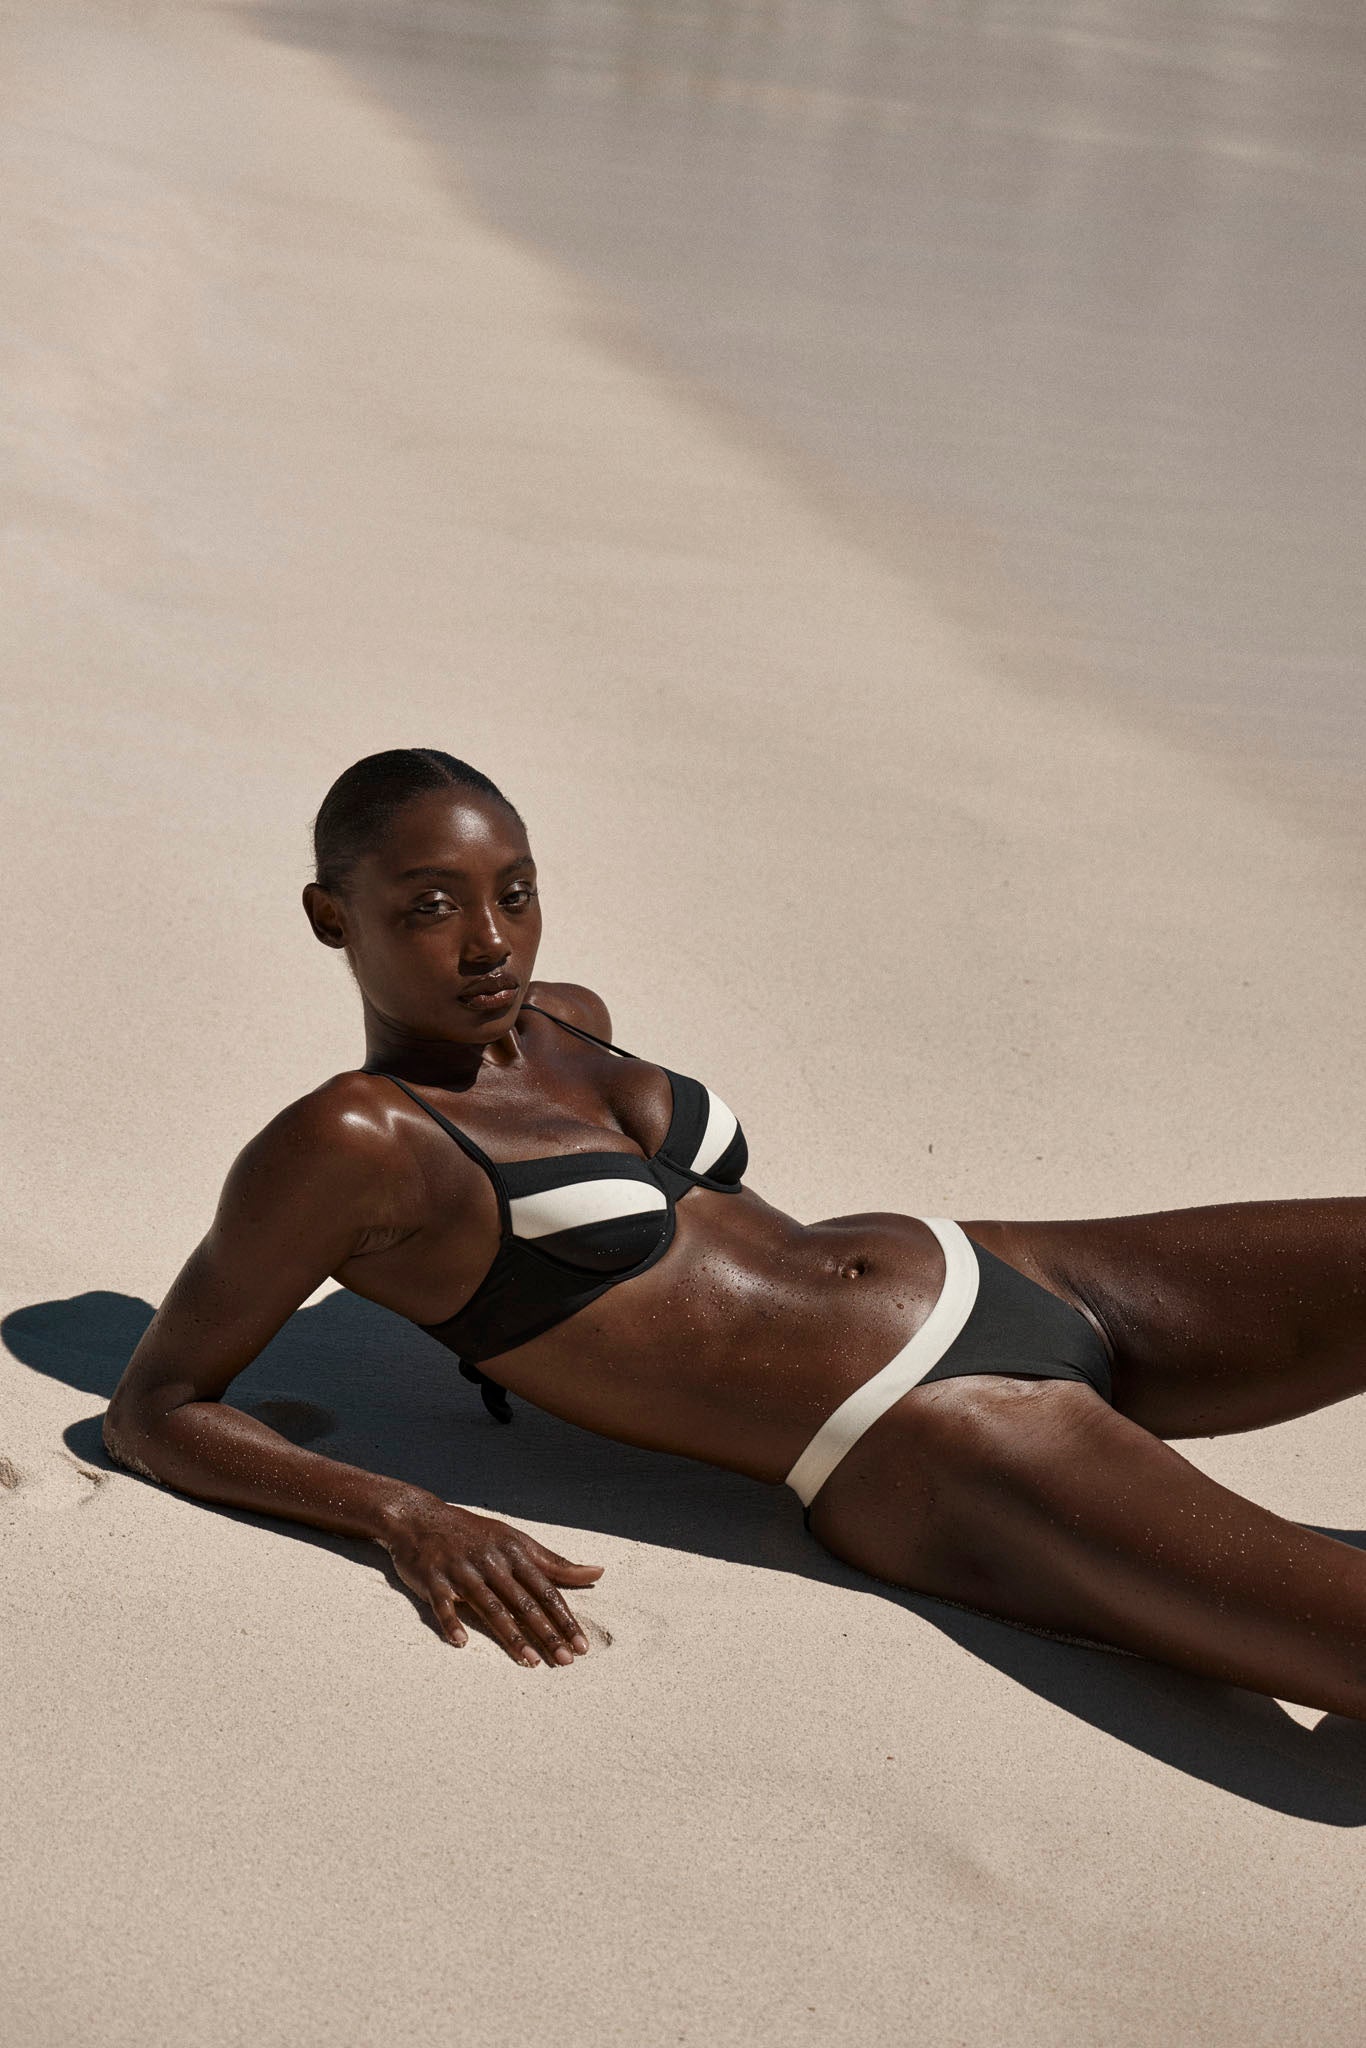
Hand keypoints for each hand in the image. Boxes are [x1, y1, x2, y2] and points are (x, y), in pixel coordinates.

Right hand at [377, 1493, 603, 1666]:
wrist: (420, 1518)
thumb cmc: (475, 1535)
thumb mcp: (516, 1541)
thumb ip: (555, 1562)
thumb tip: (598, 1572)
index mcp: (514, 1552)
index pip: (546, 1590)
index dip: (565, 1618)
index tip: (582, 1645)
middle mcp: (491, 1562)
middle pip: (524, 1602)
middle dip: (547, 1633)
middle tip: (566, 1661)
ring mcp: (462, 1571)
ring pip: (491, 1607)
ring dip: (512, 1636)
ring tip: (531, 1661)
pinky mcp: (433, 1580)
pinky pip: (443, 1605)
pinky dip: (451, 1623)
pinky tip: (461, 1643)